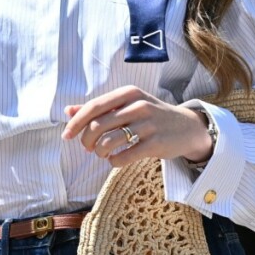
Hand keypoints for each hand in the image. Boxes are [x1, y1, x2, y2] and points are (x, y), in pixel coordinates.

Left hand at [62, 88, 213, 166]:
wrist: (187, 127)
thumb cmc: (150, 116)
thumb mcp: (127, 105)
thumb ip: (98, 108)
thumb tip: (68, 111)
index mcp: (128, 93)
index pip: (93, 107)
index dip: (76, 123)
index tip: (67, 136)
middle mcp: (138, 105)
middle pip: (97, 126)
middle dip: (86, 141)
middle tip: (88, 148)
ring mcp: (148, 124)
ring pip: (109, 142)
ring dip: (99, 152)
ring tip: (103, 153)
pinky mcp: (156, 143)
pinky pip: (125, 156)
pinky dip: (114, 162)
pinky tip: (116, 160)